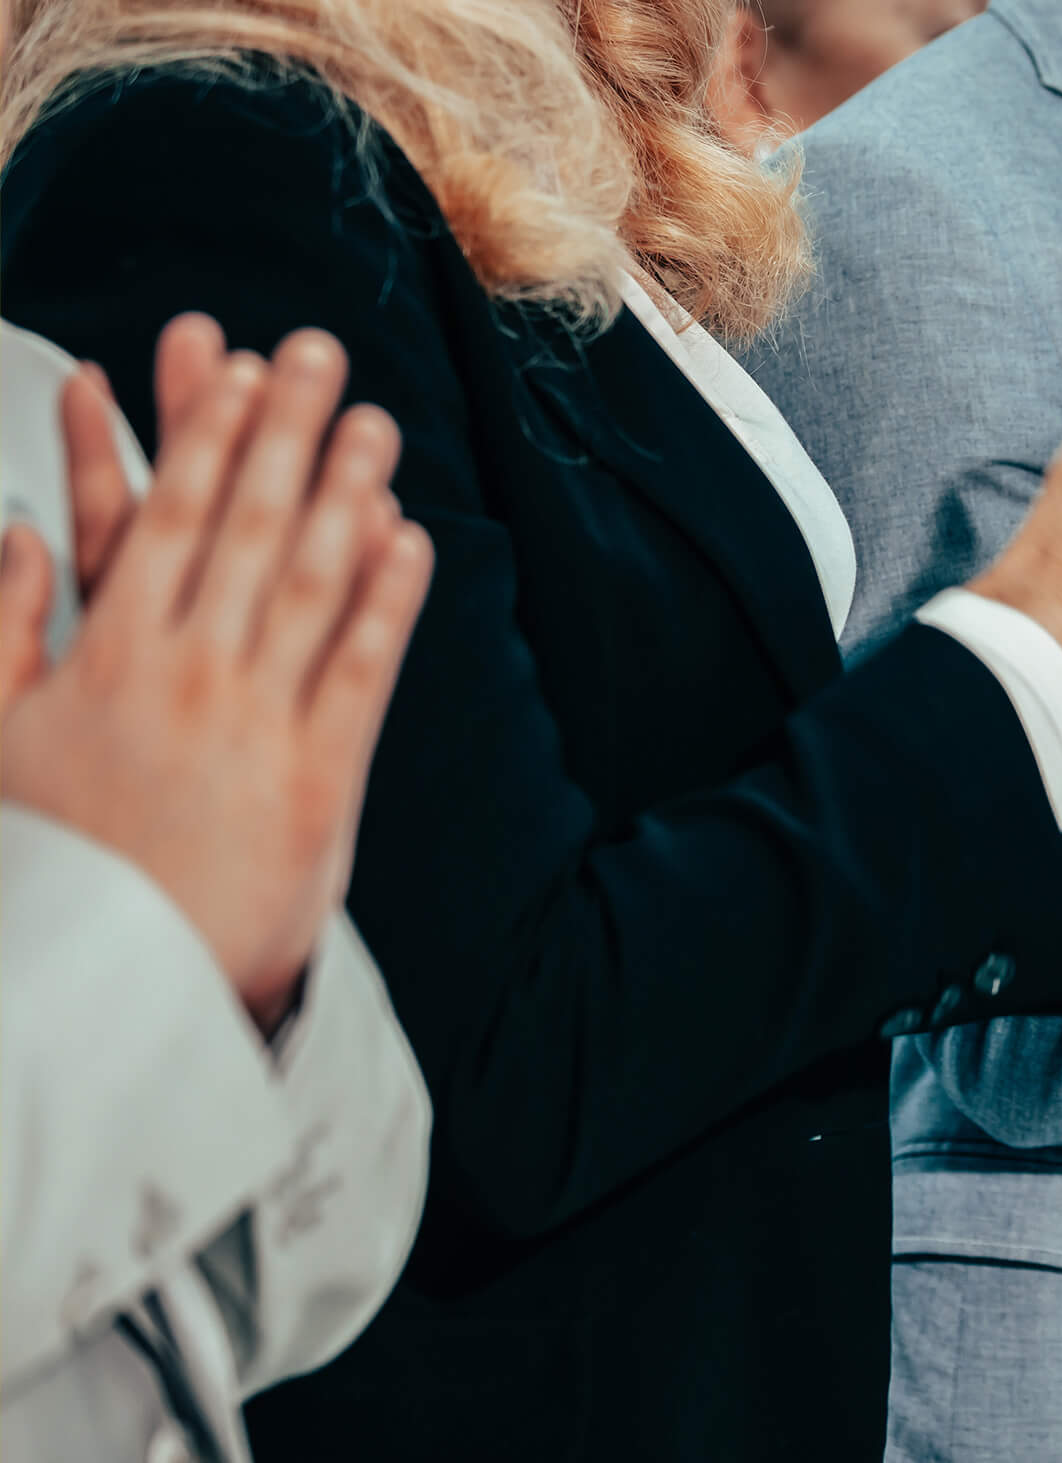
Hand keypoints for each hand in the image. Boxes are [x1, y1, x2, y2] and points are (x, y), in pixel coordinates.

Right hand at [0, 319, 432, 1029]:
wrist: (107, 988)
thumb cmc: (49, 863)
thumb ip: (3, 628)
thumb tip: (17, 529)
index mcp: (103, 659)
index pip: (162, 517)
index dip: (203, 432)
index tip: (235, 364)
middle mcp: (183, 677)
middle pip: (245, 527)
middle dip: (283, 432)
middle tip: (320, 350)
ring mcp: (255, 726)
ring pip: (311, 585)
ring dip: (346, 493)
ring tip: (375, 423)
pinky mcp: (319, 782)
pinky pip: (362, 673)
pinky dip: (388, 602)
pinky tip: (410, 540)